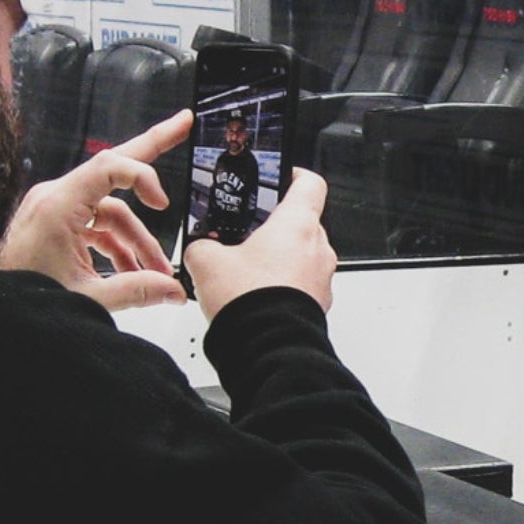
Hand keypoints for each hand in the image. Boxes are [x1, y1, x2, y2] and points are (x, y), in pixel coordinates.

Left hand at [0, 109, 190, 311]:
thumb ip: (135, 291)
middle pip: (113, 166)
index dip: (144, 178)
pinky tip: (134, 271)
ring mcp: (54, 209)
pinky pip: (97, 224)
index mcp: (58, 206)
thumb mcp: (86, 297)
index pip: (110, 167)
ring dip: (137, 240)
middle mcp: (55, 198)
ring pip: (111, 212)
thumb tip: (173, 289)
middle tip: (182, 124)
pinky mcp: (55, 223)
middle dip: (151, 146)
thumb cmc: (23, 299)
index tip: (162, 205)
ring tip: (157, 273)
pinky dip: (118, 245)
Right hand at [184, 169, 335, 318]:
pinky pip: (303, 284)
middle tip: (251, 233)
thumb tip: (201, 248)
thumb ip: (203, 244)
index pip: (310, 183)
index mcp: (297, 224)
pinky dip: (284, 285)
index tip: (282, 177)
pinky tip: (257, 295)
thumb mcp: (206, 261)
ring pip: (303, 256)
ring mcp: (322, 278)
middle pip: (303, 223)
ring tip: (248, 271)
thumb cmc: (249, 302)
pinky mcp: (319, 303)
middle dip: (276, 228)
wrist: (267, 348)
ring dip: (281, 260)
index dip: (295, 175)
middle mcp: (318, 248)